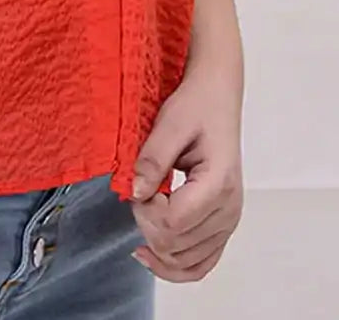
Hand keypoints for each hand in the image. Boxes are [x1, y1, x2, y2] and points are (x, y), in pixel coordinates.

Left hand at [129, 54, 243, 282]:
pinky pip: (201, 264)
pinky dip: (175, 265)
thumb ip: (152, 159)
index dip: (145, 211)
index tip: (138, 186)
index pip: (172, 223)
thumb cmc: (197, 106)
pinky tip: (151, 252)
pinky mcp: (223, 225)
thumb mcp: (170, 123)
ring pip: (188, 264)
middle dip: (147, 224)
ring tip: (145, 216)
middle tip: (141, 192)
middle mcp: (229, 209)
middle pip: (176, 246)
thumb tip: (136, 193)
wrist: (217, 99)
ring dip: (158, 246)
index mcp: (218, 184)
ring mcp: (229, 221)